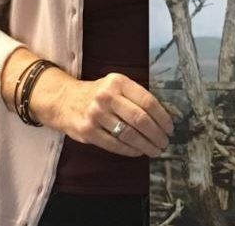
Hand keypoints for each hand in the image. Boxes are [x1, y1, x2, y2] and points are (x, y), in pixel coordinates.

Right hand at [33, 69, 173, 157]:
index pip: (147, 101)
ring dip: (146, 145)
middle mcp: (107, 96)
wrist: (64, 100)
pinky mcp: (88, 131)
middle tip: (165, 142)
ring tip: (155, 150)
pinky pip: (115, 144)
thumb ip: (134, 96)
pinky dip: (130, 150)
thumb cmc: (97, 94)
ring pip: (128, 134)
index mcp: (118, 82)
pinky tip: (138, 152)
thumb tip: (161, 116)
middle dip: (156, 134)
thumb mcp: (114, 85)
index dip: (162, 117)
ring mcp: (96, 114)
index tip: (170, 127)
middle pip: (140, 119)